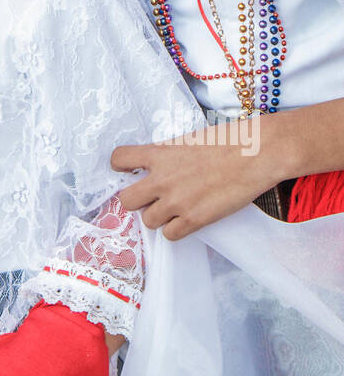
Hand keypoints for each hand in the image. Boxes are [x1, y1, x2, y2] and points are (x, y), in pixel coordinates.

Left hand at [113, 117, 277, 238]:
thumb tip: (157, 165)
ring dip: (158, 216)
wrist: (256, 153)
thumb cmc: (228, 141)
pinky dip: (176, 229)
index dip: (120, 166)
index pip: (119, 159)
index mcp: (159, 153)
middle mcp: (162, 179)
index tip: (128, 170)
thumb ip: (168, 154)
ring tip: (175, 208)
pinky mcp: (195, 220)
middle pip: (126, 200)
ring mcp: (177, 202)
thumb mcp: (189, 140)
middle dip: (136, 200)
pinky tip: (187, 219)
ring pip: (148, 221)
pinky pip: (170, 235)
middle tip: (150, 197)